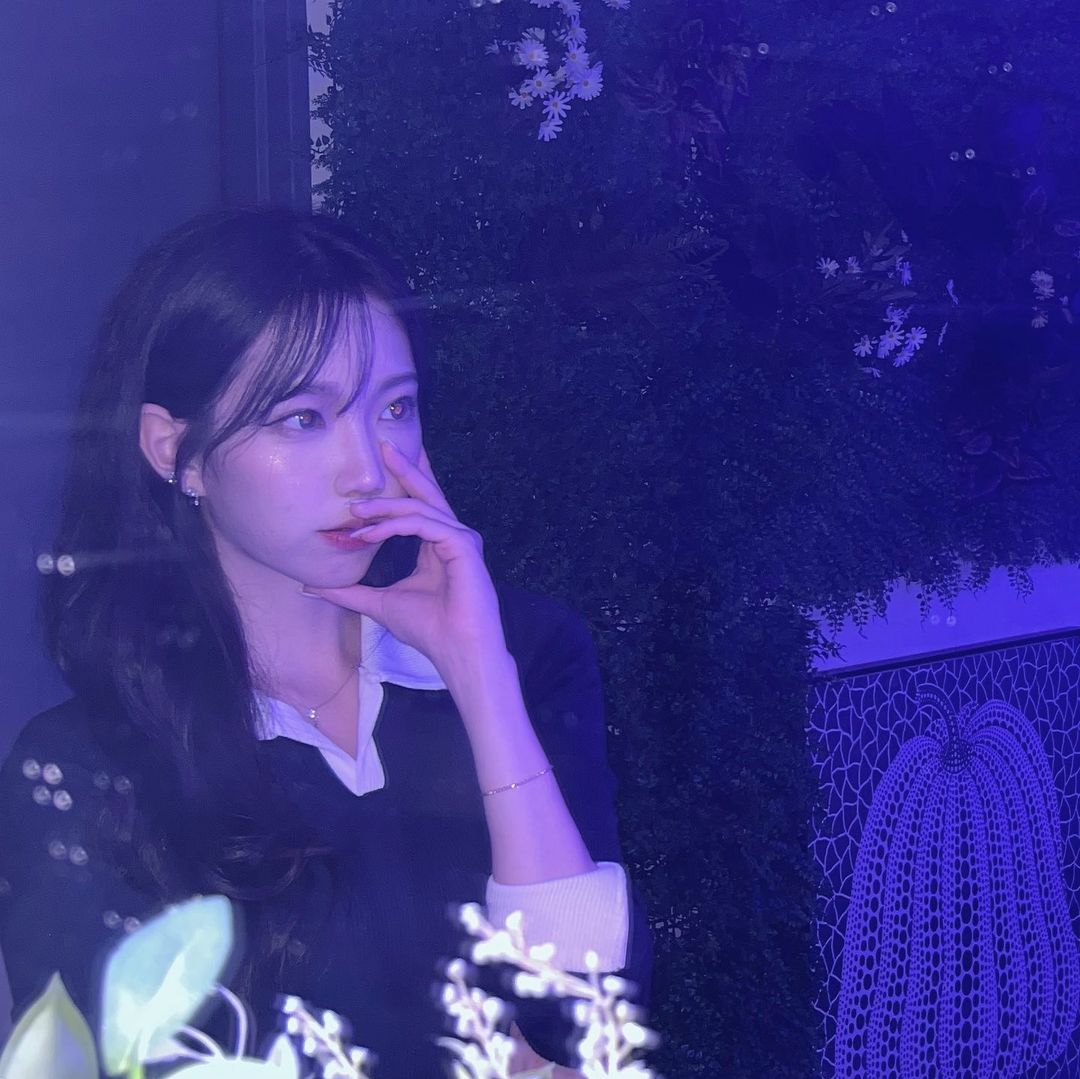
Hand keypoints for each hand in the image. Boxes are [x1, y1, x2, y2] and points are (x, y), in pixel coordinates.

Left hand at [301, 440, 507, 679]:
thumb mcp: (378, 603)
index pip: (419, 506)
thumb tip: (310, 587)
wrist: (458, 652)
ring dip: (386, 507)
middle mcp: (453, 537)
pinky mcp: (464, 546)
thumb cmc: (428, 630)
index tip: (368, 480)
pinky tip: (371, 531)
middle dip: (405, 468)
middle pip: (427, 493)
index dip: (398, 485)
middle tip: (381, 445)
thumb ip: (349, 592)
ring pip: (421, 508)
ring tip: (356, 511)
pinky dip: (397, 524)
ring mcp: (462, 539)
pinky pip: (426, 524)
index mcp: (438, 545)